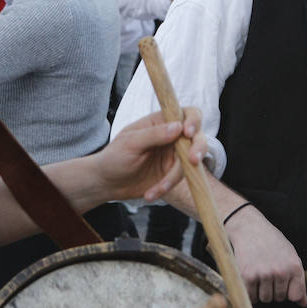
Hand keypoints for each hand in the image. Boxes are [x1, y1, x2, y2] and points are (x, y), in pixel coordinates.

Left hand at [90, 109, 206, 202]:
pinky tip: (151, 194)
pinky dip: (167, 187)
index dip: (193, 120)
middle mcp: (172, 137)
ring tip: (159, 188)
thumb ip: (153, 135)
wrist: (107, 184)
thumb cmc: (114, 157)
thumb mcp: (130, 144)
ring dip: (176, 176)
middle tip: (193, 160)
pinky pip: (180, 180)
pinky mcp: (173, 174)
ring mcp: (174, 156)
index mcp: (161, 122)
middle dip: (199, 148)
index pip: (186, 113)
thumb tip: (178, 127)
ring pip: (191, 162)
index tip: (187, 132)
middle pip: (197, 137)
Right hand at [223, 207, 306, 305]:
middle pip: (278, 298)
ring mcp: (264, 274)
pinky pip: (251, 297)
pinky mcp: (247, 276)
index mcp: (294, 266)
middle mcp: (280, 271)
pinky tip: (251, 278)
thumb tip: (305, 303)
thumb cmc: (271, 241)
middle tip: (268, 273)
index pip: (296, 295)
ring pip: (264, 299)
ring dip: (260, 291)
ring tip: (259, 274)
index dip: (288, 293)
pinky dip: (249, 292)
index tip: (284, 287)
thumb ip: (298, 281)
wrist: (249, 228)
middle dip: (273, 290)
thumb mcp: (290, 256)